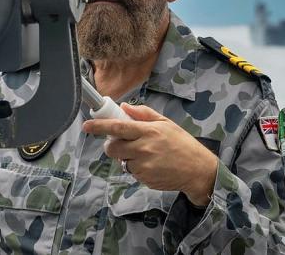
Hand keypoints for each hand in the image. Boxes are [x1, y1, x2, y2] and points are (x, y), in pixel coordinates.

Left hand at [82, 103, 217, 205]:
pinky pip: (131, 171)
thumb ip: (143, 114)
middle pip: (112, 147)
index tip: (86, 125)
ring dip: (126, 157)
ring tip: (145, 154)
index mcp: (148, 131)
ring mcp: (143, 165)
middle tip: (121, 142)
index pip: (117, 126)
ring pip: (121, 160)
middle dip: (111, 145)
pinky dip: (136, 168)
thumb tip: (124, 107)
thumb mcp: (166, 123)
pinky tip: (151, 165)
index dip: (99, 126)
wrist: (197, 170)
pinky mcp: (144, 178)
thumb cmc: (182, 144)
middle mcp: (144, 148)